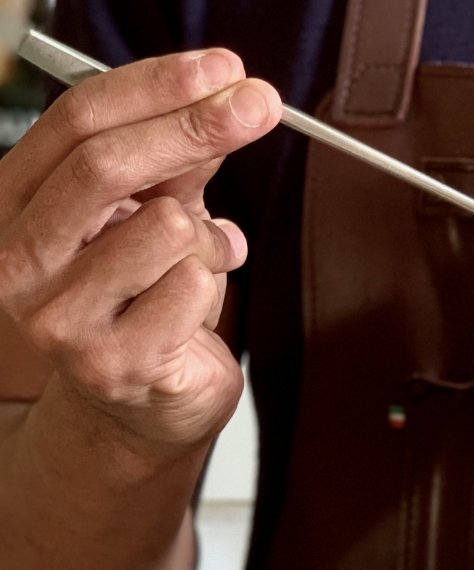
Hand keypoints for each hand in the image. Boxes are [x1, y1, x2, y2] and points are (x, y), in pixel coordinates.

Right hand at [0, 48, 280, 450]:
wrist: (144, 407)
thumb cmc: (143, 304)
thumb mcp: (153, 218)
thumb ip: (177, 165)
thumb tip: (225, 101)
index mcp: (18, 208)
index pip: (77, 122)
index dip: (156, 87)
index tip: (222, 69)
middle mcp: (20, 261)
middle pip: (107, 165)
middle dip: (195, 126)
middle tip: (259, 105)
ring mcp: (60, 318)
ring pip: (165, 228)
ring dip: (205, 238)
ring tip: (195, 268)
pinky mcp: (113, 363)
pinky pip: (192, 287)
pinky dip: (213, 287)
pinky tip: (194, 310)